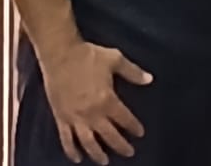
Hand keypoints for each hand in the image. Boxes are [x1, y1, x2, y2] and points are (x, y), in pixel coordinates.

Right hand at [38, 40, 150, 164]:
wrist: (60, 54)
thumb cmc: (89, 56)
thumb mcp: (115, 59)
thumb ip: (133, 72)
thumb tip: (150, 80)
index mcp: (107, 100)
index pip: (124, 119)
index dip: (133, 127)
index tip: (140, 134)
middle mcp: (92, 113)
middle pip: (108, 136)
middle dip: (120, 146)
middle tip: (129, 152)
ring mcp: (75, 117)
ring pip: (88, 142)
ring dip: (97, 154)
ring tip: (105, 161)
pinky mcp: (61, 118)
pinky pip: (66, 139)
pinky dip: (71, 151)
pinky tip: (77, 158)